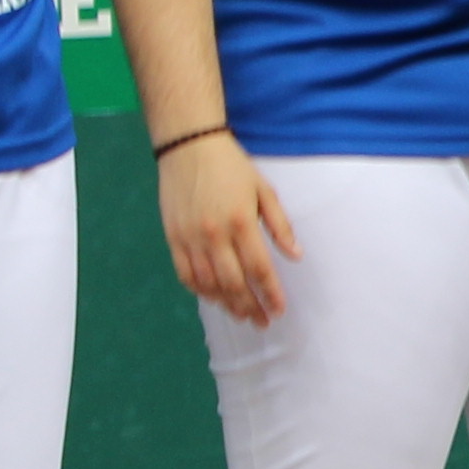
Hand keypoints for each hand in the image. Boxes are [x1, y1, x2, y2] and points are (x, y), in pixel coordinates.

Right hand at [160, 135, 301, 326]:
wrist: (188, 146)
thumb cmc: (231, 167)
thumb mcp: (264, 190)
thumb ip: (280, 225)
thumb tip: (296, 256)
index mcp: (241, 222)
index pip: (259, 268)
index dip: (270, 293)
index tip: (279, 310)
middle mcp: (214, 234)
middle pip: (234, 283)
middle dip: (250, 306)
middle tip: (261, 322)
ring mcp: (190, 238)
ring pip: (208, 283)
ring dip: (226, 304)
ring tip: (241, 315)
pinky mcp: (173, 237)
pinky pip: (185, 274)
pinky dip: (200, 290)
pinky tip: (213, 298)